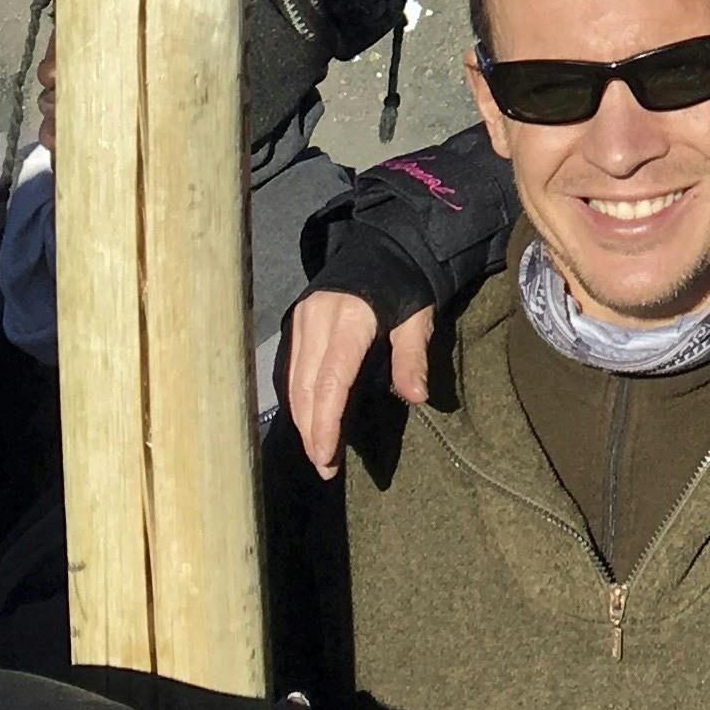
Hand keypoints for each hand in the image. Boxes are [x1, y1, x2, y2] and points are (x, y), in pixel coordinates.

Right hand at [283, 290, 430, 476]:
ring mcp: (302, 319)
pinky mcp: (296, 321)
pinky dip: (297, 399)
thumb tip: (416, 397)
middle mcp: (317, 319)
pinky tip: (309, 421)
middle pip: (305, 387)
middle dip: (311, 431)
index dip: (325, 423)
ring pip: (293, 381)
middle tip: (325, 467)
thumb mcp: (418, 316)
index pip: (330, 381)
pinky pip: (290, 369)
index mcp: (349, 318)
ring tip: (319, 452)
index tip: (327, 458)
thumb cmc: (407, 282)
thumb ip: (412, 356)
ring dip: (302, 419)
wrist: (385, 243)